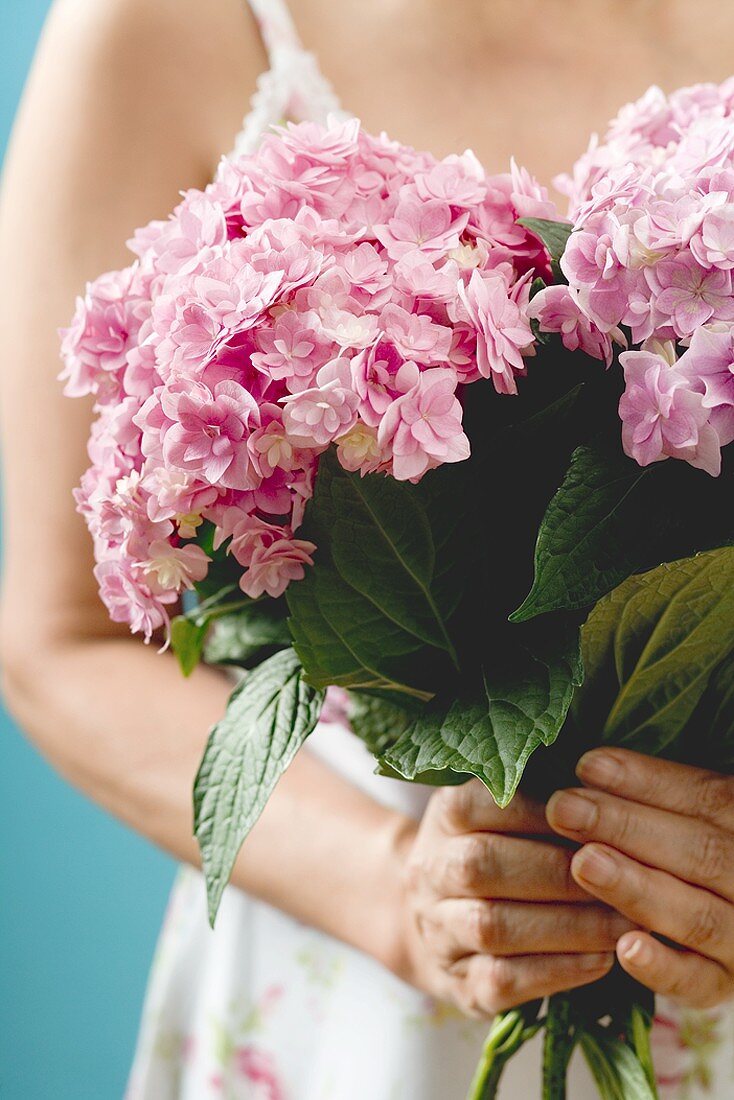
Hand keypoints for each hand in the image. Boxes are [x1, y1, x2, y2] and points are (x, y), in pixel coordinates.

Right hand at [392, 781, 630, 1016]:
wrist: (438, 923)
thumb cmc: (499, 851)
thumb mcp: (503, 811)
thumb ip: (540, 794)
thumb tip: (602, 785)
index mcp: (444, 816)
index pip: (477, 804)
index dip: (536, 810)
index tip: (595, 815)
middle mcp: (430, 871)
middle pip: (482, 864)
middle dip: (558, 871)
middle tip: (623, 875)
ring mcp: (438, 931)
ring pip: (492, 925)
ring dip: (566, 925)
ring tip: (624, 923)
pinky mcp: (458, 984)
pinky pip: (500, 980)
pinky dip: (554, 971)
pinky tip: (600, 961)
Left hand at [546, 749, 733, 1009]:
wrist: (713, 922)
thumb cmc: (680, 856)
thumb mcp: (682, 817)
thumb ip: (652, 797)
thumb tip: (588, 767)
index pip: (708, 798)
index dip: (647, 781)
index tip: (587, 766)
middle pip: (701, 852)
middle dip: (626, 827)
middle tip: (564, 808)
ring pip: (698, 916)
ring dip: (637, 888)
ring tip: (582, 863)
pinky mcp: (721, 987)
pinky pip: (697, 983)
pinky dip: (663, 967)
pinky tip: (624, 949)